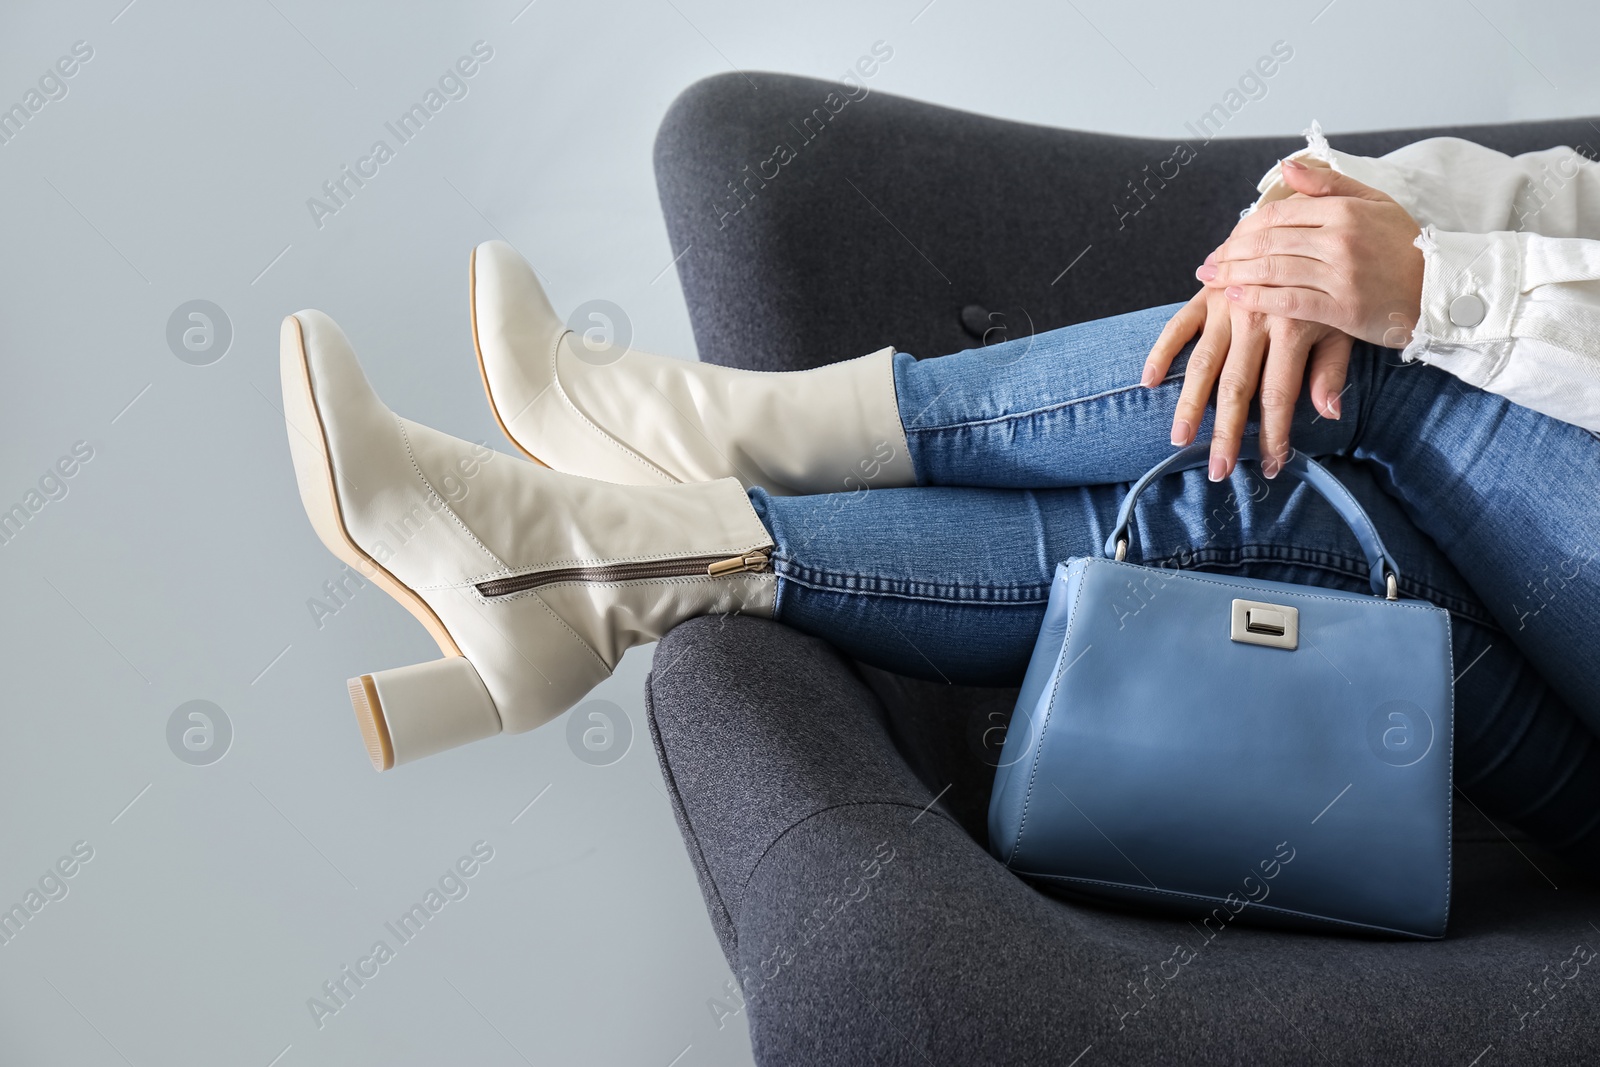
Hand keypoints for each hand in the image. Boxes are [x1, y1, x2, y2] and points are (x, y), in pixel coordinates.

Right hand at [1144, 286, 1351, 478]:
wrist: (1298, 224)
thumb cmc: (1323, 282)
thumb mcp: (1340, 323)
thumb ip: (1331, 369)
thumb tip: (1328, 414)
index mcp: (1293, 327)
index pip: (1278, 393)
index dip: (1274, 434)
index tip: (1270, 466)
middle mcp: (1255, 319)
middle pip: (1236, 387)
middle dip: (1226, 433)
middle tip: (1217, 470)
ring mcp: (1224, 306)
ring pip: (1202, 364)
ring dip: (1188, 405)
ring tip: (1179, 440)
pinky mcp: (1203, 295)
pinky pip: (1176, 326)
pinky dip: (1160, 352)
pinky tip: (1147, 381)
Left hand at [1196, 159, 1424, 346]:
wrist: (1442, 289)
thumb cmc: (1402, 247)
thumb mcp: (1374, 203)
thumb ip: (1328, 185)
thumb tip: (1286, 165)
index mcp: (1345, 210)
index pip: (1278, 213)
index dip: (1244, 227)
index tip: (1226, 241)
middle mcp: (1340, 239)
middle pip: (1268, 241)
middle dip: (1230, 253)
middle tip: (1207, 264)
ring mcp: (1341, 274)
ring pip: (1273, 270)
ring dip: (1234, 275)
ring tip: (1211, 280)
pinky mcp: (1342, 309)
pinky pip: (1289, 301)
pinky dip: (1257, 300)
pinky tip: (1234, 299)